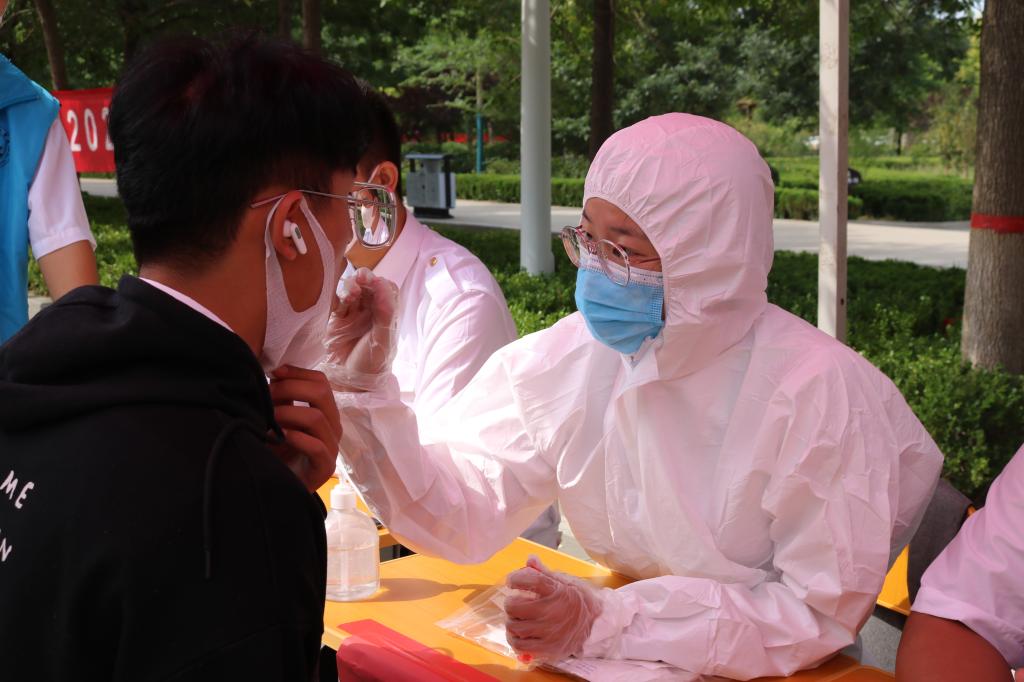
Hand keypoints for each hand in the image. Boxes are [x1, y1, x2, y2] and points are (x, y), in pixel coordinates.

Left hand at [268, 365, 341, 491]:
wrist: (280, 488)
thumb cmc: (279, 452)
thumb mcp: (279, 419)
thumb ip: (280, 398)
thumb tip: (274, 373)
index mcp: (324, 411)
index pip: (321, 381)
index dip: (298, 373)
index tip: (275, 373)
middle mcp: (332, 426)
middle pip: (322, 392)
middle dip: (291, 388)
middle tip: (268, 395)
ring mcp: (331, 446)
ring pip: (316, 417)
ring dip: (288, 413)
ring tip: (268, 418)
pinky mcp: (325, 467)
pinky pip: (316, 447)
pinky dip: (296, 438)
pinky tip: (279, 436)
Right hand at [321, 267, 398, 391]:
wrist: (351, 382)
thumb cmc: (372, 364)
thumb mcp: (383, 340)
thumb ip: (385, 314)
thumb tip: (383, 287)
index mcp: (386, 315)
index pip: (387, 290)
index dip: (381, 283)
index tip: (376, 282)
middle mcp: (371, 312)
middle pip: (368, 287)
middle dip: (365, 279)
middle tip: (361, 278)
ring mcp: (353, 315)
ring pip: (353, 292)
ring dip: (352, 287)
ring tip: (352, 292)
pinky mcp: (337, 320)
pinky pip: (338, 302)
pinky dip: (340, 297)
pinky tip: (344, 299)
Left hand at [504, 555, 601, 661]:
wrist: (597, 625)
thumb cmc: (577, 600)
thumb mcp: (565, 582)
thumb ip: (545, 572)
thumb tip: (530, 559)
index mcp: (558, 592)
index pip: (531, 581)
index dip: (516, 579)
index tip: (512, 581)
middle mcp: (553, 612)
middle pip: (515, 606)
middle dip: (511, 602)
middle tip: (515, 602)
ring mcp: (550, 633)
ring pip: (514, 626)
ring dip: (512, 620)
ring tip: (518, 618)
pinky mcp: (548, 649)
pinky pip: (520, 645)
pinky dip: (515, 639)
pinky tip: (520, 633)